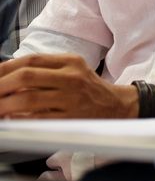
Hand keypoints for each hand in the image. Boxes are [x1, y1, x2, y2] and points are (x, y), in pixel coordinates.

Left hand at [0, 54, 137, 118]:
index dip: (6, 67)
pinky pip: (38, 119)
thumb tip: (9, 77)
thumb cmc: (90, 89)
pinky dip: (19, 119)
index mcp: (71, 61)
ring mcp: (71, 98)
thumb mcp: (74, 69)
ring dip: (4, 104)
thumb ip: (46, 70)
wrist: (117, 106)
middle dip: (1, 85)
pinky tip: (11, 120)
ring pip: (29, 98)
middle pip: (27, 76)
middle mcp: (72, 77)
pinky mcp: (70, 118)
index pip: (31, 60)